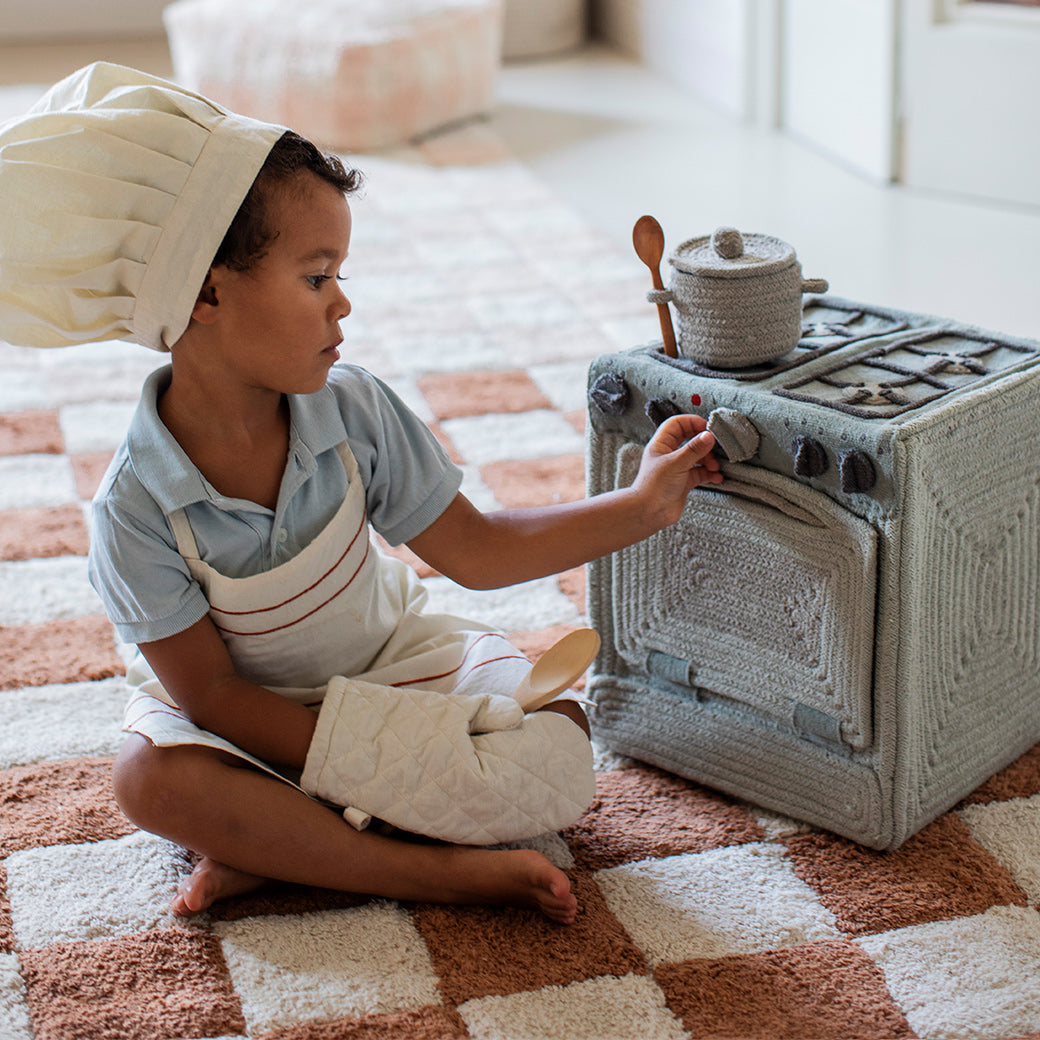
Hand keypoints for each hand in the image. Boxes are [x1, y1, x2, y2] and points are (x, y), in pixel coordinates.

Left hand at [632, 413, 722, 528]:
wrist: (649, 513)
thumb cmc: (655, 486)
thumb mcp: (677, 463)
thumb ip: (694, 449)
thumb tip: (709, 435)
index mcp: (661, 444)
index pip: (677, 424)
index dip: (692, 422)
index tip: (707, 428)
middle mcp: (669, 454)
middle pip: (689, 439)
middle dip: (703, 443)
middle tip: (715, 446)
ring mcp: (677, 468)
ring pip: (697, 457)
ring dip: (709, 459)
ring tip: (715, 466)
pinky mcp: (684, 481)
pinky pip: (700, 473)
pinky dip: (709, 474)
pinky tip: (716, 477)